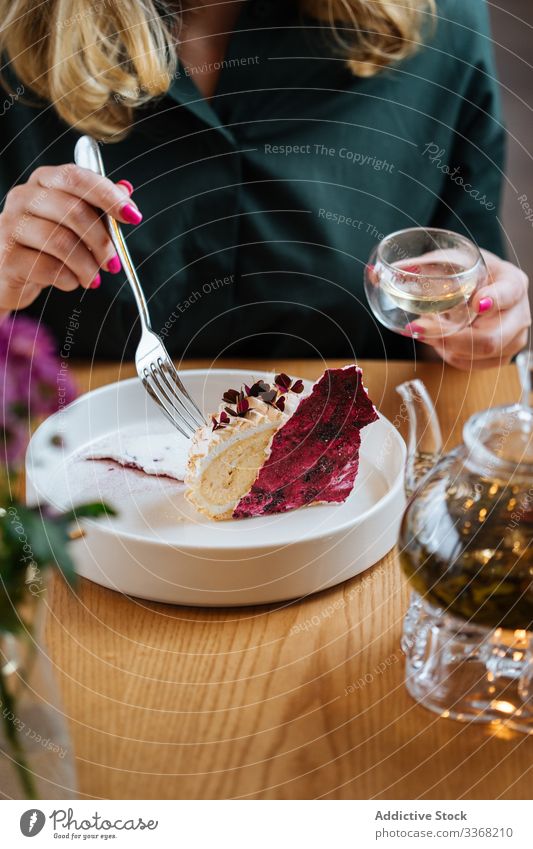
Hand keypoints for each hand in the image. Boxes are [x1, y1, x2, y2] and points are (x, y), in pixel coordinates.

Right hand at [0, 165, 140, 311]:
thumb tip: (126, 189)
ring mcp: (11, 225)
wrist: (8, 272)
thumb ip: (98, 205)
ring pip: (62, 242)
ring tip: (93, 279)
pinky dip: (69, 279)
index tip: (133, 217)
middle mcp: (23, 196)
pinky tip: (71, 282)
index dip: (109, 196)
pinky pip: (49, 268)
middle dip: (102, 241)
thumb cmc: (45, 244)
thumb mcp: (73, 221)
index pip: (78, 177)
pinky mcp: (7, 256)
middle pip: (73, 211)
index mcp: (43, 180)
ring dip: (87, 266)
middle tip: (113, 263)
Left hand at [418, 249, 529, 369]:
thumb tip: (388, 270)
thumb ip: (423, 265)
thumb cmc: (465, 272)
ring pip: (477, 356)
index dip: (495, 300)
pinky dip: (449, 354)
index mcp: (513, 282)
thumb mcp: (448, 261)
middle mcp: (519, 314)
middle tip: (421, 328)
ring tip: (425, 331)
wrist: (476, 289)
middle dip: (450, 338)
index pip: (510, 293)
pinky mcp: (500, 356)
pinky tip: (438, 340)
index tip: (477, 303)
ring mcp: (513, 339)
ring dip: (445, 347)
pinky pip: (471, 365)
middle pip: (490, 339)